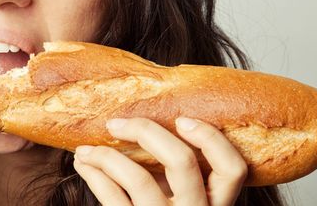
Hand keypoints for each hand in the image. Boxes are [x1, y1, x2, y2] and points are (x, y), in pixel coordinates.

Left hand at [73, 117, 247, 205]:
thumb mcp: (182, 199)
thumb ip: (177, 174)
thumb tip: (142, 125)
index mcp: (216, 204)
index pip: (232, 168)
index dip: (210, 138)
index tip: (181, 119)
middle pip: (182, 161)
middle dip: (145, 131)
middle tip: (117, 123)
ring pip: (138, 179)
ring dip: (105, 155)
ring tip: (85, 149)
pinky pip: (111, 198)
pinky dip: (93, 174)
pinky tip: (84, 164)